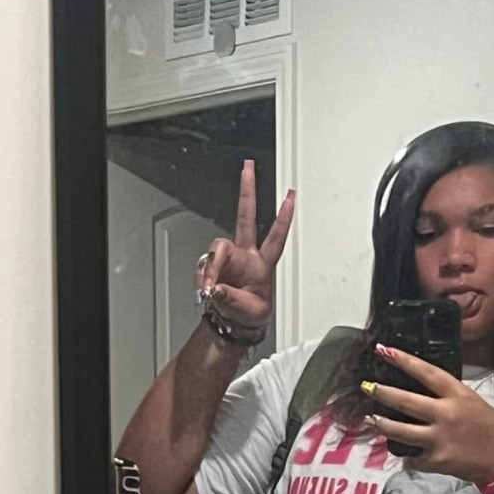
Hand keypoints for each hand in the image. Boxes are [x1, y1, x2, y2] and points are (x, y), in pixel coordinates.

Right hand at [199, 161, 296, 335]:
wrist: (234, 324)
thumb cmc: (249, 315)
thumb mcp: (250, 311)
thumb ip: (233, 298)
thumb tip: (217, 287)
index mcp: (262, 264)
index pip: (276, 237)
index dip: (283, 218)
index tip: (291, 197)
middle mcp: (246, 254)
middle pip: (245, 217)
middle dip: (247, 191)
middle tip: (248, 169)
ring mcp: (228, 259)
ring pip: (216, 249)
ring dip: (211, 267)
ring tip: (210, 288)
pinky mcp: (213, 267)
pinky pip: (204, 267)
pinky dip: (202, 278)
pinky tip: (206, 289)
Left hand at [365, 348, 493, 486]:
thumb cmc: (492, 429)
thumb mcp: (473, 402)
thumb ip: (448, 396)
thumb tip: (422, 390)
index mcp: (457, 395)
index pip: (426, 372)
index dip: (403, 361)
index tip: (384, 350)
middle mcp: (446, 414)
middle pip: (405, 401)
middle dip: (382, 392)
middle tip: (367, 387)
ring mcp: (439, 438)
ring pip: (400, 431)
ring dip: (382, 424)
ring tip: (371, 420)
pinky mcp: (437, 460)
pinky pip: (412, 458)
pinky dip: (407, 458)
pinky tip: (405, 455)